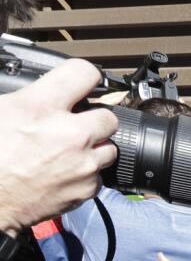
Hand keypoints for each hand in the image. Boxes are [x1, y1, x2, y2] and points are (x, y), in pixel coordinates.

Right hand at [0, 58, 118, 233]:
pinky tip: (64, 172)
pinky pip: (99, 174)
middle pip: (108, 116)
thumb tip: (48, 87)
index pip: (83, 73)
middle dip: (93, 119)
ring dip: (93, 148)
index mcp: (40, 107)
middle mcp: (69, 134)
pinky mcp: (87, 187)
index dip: (84, 76)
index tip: (83, 83)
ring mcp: (83, 163)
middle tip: (74, 125)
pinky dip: (86, 173)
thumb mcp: (0, 110)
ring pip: (109, 147)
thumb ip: (27, 96)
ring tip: (68, 151)